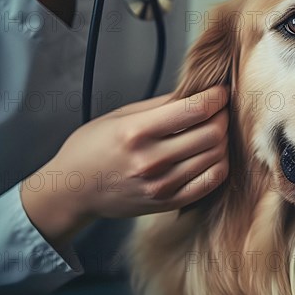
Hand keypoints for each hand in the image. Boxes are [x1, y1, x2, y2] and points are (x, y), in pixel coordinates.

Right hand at [21, 86, 228, 248]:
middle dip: (223, 116)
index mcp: (135, 132)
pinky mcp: (168, 203)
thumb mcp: (119, 116)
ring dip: (223, 139)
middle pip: (212, 134)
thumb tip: (198, 92)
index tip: (221, 91)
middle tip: (220, 110)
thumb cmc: (92, 148)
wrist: (72, 191)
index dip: (216, 96)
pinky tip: (212, 154)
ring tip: (214, 130)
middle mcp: (151, 161)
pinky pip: (211, 182)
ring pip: (216, 157)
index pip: (195, 110)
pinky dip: (220, 163)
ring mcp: (161, 186)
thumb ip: (161, 105)